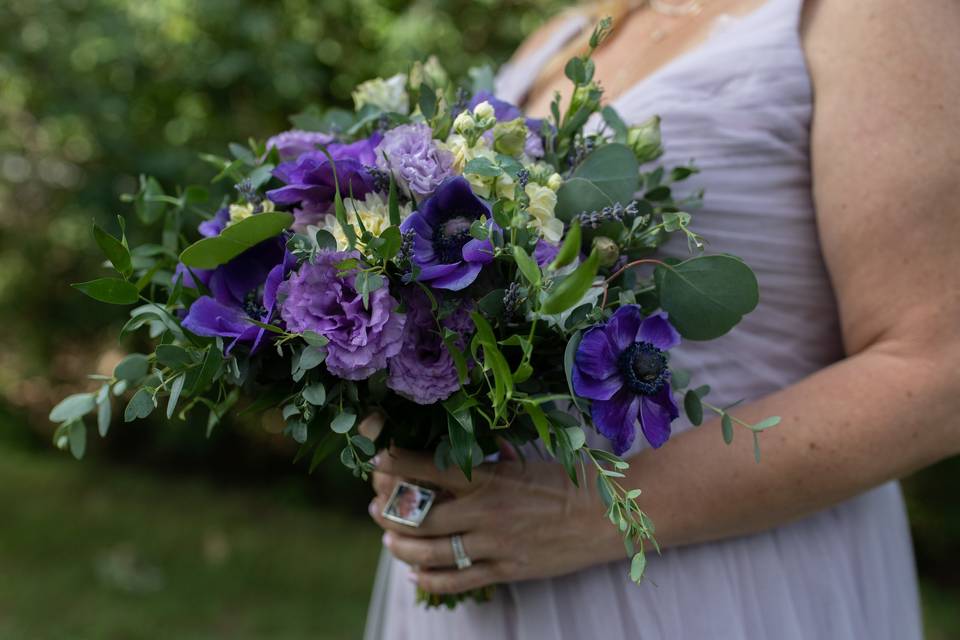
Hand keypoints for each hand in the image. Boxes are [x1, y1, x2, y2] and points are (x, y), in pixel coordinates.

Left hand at [369, 445, 621, 593]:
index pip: (427, 469)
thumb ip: (491, 460)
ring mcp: (493, 545)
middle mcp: (484, 512)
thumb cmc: (568, 481)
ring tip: (389, 539)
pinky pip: (456, 581)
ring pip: (430, 552)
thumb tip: (467, 451)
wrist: (606, 515)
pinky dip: (429, 579)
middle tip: (375, 506)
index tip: (376, 459)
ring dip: (400, 545)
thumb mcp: (525, 462)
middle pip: (418, 515)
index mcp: (488, 478)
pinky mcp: (505, 570)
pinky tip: (415, 573)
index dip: (395, 464)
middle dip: (387, 510)